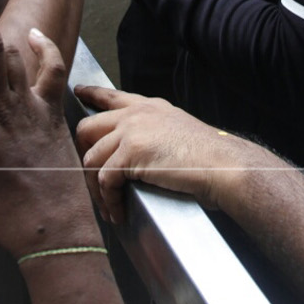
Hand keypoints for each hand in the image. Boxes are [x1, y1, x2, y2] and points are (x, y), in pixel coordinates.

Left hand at [74, 85, 255, 225]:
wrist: (223, 164)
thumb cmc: (209, 156)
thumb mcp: (178, 129)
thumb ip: (155, 132)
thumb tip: (141, 152)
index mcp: (149, 107)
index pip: (112, 96)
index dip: (92, 94)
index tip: (79, 92)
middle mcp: (135, 115)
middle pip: (88, 128)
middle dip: (84, 155)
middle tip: (90, 177)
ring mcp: (131, 132)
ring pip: (91, 159)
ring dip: (96, 188)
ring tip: (107, 206)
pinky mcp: (131, 154)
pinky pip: (106, 180)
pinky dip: (109, 200)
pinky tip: (118, 212)